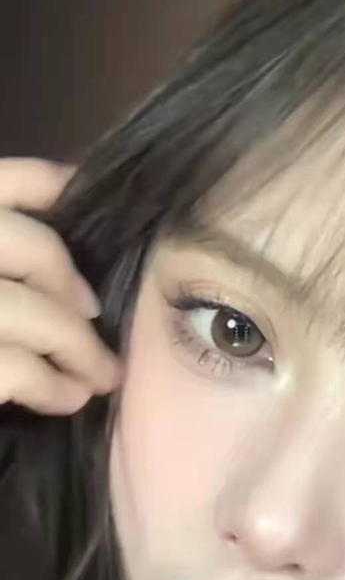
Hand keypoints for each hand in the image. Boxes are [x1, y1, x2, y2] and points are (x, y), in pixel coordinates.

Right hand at [0, 157, 120, 414]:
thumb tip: (65, 277)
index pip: (3, 180)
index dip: (55, 185)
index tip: (91, 203)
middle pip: (28, 244)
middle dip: (72, 284)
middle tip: (97, 315)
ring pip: (31, 311)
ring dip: (80, 347)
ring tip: (100, 375)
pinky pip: (17, 369)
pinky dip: (54, 386)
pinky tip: (67, 399)